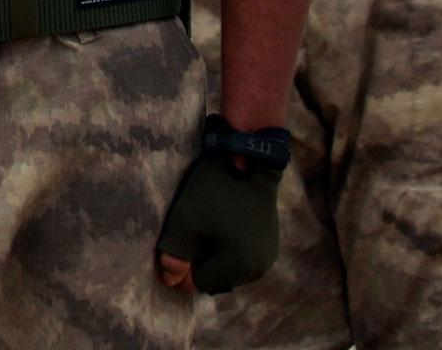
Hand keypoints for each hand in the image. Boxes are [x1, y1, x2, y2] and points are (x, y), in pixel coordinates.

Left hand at [154, 122, 282, 295]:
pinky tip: (225, 224)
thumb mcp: (185, 219)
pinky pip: (243, 257)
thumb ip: (174, 253)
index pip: (199, 283)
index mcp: (240, 266)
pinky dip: (230, 247)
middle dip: (202, 259)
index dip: (185, 263)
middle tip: (197, 228)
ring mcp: (268, 257)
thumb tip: (170, 281)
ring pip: (229, 269)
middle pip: (216, 277)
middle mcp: (259, 269)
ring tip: (212, 224)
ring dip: (216, 254)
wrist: (250, 157)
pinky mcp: (271, 244)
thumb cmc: (214, 189)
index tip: (183, 237)